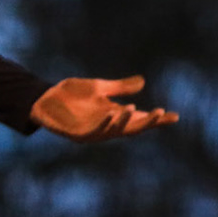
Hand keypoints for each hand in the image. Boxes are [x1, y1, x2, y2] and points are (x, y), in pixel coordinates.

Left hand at [30, 76, 177, 142]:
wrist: (43, 99)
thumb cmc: (70, 95)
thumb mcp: (99, 87)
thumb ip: (120, 87)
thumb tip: (143, 82)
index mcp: (114, 115)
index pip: (140, 118)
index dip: (156, 118)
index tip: (174, 116)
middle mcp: (107, 125)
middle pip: (132, 127)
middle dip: (148, 122)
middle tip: (162, 114)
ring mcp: (93, 131)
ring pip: (115, 130)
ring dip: (126, 121)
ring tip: (137, 108)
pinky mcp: (78, 134)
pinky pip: (95, 131)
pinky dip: (105, 124)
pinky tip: (113, 115)